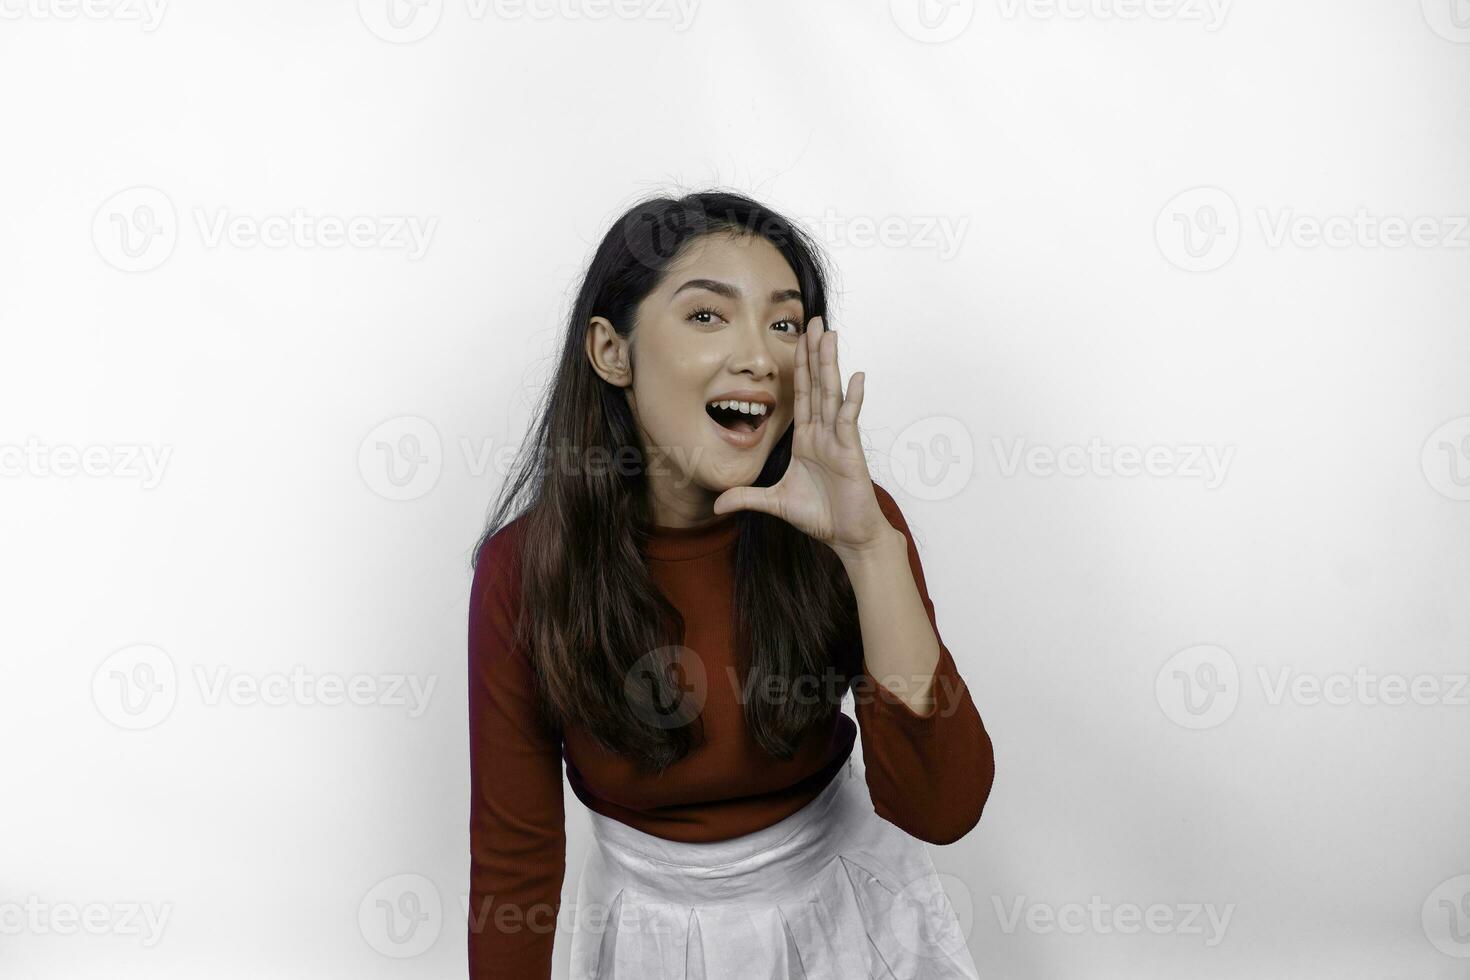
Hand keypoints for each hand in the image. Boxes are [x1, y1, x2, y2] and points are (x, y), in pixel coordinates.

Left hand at [712, 316, 894, 561]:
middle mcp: (823, 432)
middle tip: (814, 320)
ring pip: (831, 393)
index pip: (801, 394)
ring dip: (830, 363)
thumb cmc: (820, 516)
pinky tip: (856, 376)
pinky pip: (848, 420)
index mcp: (808, 438)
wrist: (848, 536)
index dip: (798, 366)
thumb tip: (716, 506)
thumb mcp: (774, 503)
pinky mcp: (850, 451)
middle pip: (817, 384)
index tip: (797, 339)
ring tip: (830, 334)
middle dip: (814, 352)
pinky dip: (853, 398)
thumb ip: (746, 498)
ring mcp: (838, 439)